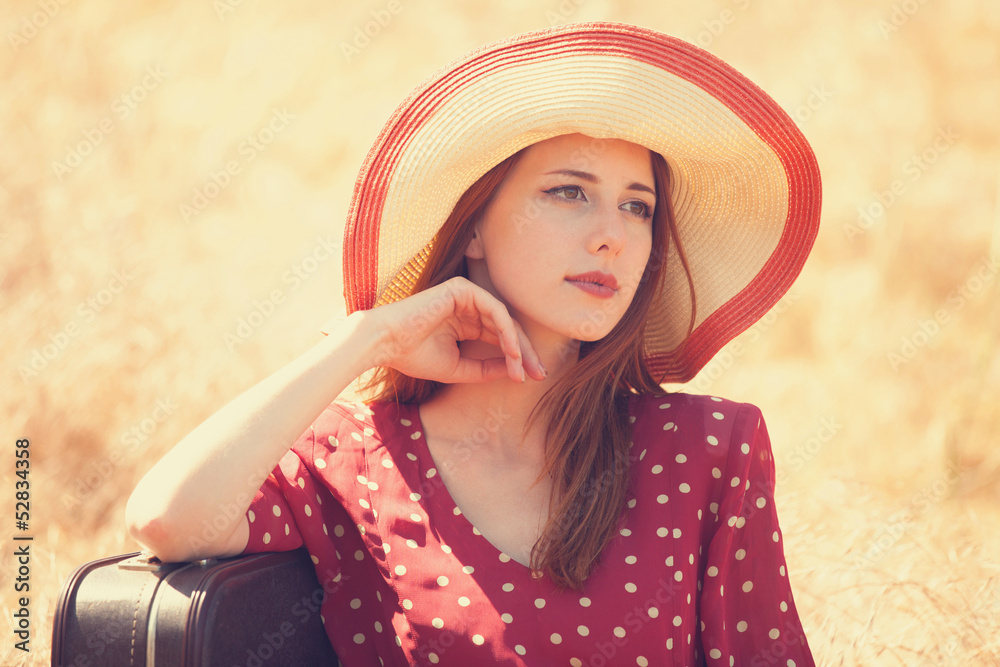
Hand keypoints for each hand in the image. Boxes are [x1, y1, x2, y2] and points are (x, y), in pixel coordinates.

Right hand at [356, 277, 544, 383]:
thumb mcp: (458, 369)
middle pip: (507, 329)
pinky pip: (494, 310)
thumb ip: (485, 369)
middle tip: (539, 374)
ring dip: (518, 345)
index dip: (515, 360)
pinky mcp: (463, 290)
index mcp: (466, 324)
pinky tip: (512, 352)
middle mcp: (469, 308)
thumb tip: (515, 372)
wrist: (386, 343)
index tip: (528, 380)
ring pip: (504, 320)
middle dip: (524, 353)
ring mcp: (466, 297)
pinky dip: (506, 331)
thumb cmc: (415, 356)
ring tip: (524, 367)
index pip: (499, 339)